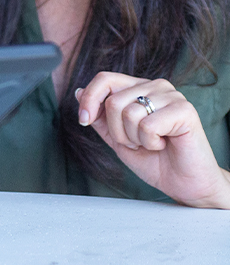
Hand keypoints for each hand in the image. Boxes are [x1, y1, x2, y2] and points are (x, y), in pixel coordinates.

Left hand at [76, 71, 229, 207]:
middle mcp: (155, 86)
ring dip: (134, 138)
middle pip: (113, 100)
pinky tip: (164, 144)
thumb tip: (79, 91)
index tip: (84, 121)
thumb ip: (99, 116)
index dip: (90, 99)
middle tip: (137, 142)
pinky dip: (150, 142)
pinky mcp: (185, 110)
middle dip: (117, 131)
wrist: (184, 185)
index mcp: (138, 88)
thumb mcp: (116, 137)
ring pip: (128, 113)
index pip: (104, 79)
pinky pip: (148, 125)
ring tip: (152, 143)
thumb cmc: (154, 160)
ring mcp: (171, 95)